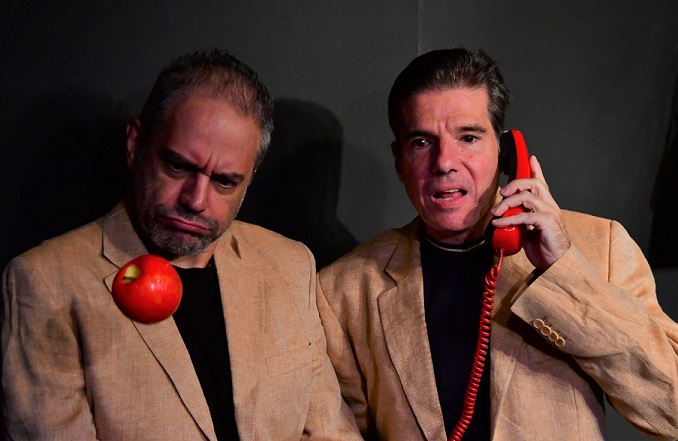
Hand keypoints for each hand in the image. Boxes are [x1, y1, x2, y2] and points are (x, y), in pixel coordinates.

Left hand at [490, 155, 570, 270]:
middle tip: (502, 194)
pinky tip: (499, 224)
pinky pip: (525, 216)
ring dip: (508, 203)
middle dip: (514, 184)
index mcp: (546, 205)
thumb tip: (504, 214)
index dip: (536, 169)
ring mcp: (550, 213)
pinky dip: (509, 219)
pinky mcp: (547, 223)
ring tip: (497, 212)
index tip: (530, 158)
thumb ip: (520, 218)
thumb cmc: (543, 247)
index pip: (541, 182)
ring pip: (527, 197)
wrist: (555, 264)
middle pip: (533, 183)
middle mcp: (549, 205)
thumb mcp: (527, 229)